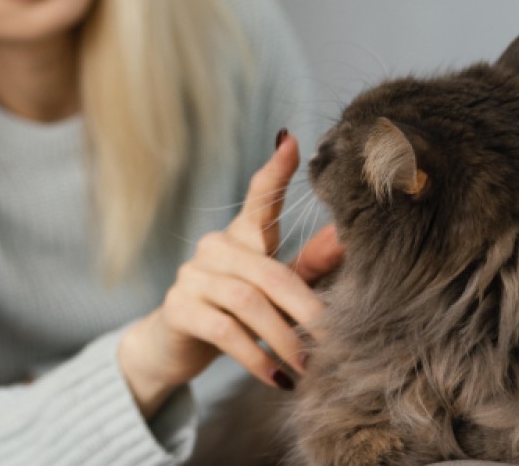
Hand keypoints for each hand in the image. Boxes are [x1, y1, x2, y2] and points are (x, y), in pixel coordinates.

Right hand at [118, 132, 344, 416]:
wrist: (173, 349)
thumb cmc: (234, 315)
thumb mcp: (273, 292)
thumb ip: (307, 266)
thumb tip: (345, 237)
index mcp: (241, 238)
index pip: (257, 199)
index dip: (273, 170)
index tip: (291, 141)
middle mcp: (214, 248)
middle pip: (269, 271)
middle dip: (306, 308)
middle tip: (334, 340)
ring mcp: (192, 276)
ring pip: (248, 301)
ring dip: (284, 338)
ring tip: (309, 366)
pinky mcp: (179, 308)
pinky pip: (225, 330)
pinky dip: (255, 356)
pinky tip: (276, 377)